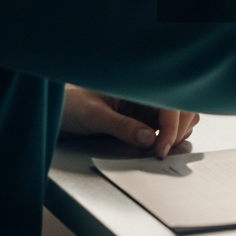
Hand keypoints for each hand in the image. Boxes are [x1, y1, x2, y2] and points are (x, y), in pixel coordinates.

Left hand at [59, 85, 199, 158]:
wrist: (54, 111)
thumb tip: (149, 138)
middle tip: (161, 152)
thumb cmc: (70, 104)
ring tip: (160, 149)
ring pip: (179, 117)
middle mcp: (147, 94)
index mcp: (139, 84)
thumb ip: (122, 126)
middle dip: (178, 130)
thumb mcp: (93, 115)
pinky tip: (157, 147)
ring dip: (177, 133)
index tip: (162, 147)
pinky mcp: (143, 120)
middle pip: (182, 108)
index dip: (172, 125)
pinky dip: (169, 137)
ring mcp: (146, 107)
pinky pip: (165, 127)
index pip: (169, 102)